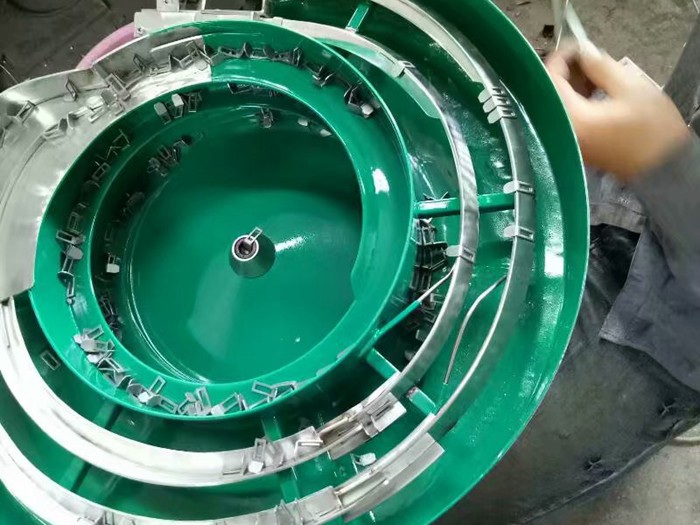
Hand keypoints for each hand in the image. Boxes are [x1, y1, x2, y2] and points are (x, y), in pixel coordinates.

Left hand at [546, 43, 689, 181]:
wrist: (661, 167)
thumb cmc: (651, 131)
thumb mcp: (630, 88)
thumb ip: (601, 67)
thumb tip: (584, 54)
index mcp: (570, 118)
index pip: (550, 79)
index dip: (561, 58)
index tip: (575, 47)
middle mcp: (561, 132)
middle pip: (551, 93)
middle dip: (566, 73)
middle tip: (585, 60)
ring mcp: (566, 142)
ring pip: (557, 106)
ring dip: (571, 88)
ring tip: (593, 76)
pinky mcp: (575, 147)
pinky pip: (566, 118)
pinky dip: (574, 103)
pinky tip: (591, 95)